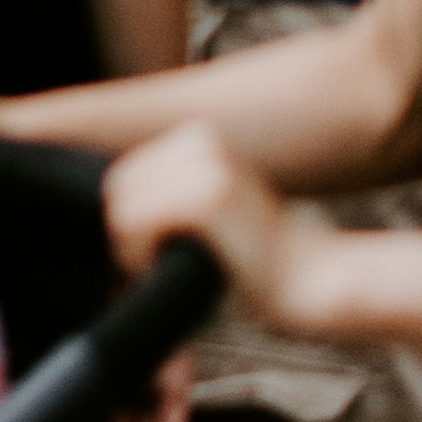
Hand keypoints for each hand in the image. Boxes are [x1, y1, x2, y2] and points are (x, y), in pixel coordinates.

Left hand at [106, 116, 321, 324]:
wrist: (314, 283)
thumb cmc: (256, 262)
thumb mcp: (207, 211)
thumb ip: (167, 197)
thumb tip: (108, 206)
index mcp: (200, 138)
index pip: (126, 174)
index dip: (131, 219)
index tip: (158, 252)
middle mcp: (201, 140)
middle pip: (118, 186)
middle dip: (128, 231)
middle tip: (160, 265)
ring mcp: (207, 164)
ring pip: (120, 204)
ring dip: (133, 245)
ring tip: (172, 266)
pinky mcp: (207, 195)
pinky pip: (134, 220)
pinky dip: (141, 253)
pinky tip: (173, 268)